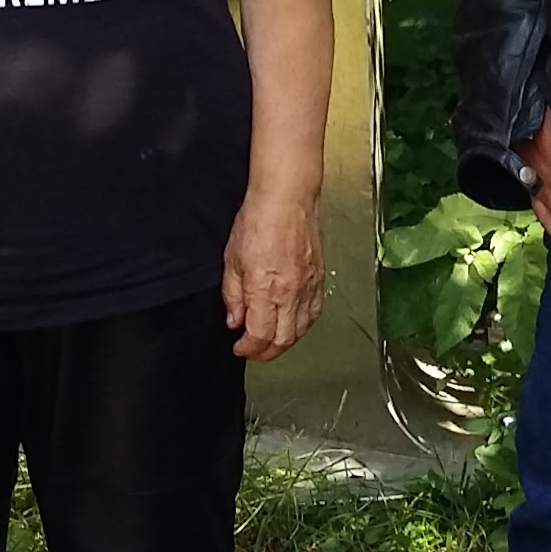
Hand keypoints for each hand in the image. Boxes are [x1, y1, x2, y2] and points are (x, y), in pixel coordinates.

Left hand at [222, 187, 323, 359]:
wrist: (286, 199)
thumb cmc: (258, 220)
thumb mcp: (232, 260)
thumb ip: (233, 295)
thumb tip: (235, 319)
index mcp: (264, 290)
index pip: (259, 336)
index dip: (248, 348)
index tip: (239, 347)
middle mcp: (290, 294)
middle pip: (282, 341)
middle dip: (265, 352)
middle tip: (253, 350)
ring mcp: (307, 288)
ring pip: (300, 331)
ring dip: (284, 342)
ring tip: (270, 340)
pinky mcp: (319, 279)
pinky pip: (314, 313)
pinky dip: (302, 326)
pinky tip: (292, 324)